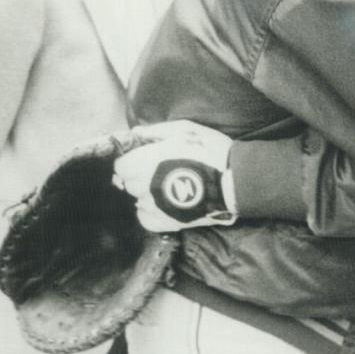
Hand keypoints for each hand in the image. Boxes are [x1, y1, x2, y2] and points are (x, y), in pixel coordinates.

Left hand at [113, 122, 235, 231]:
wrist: (234, 182)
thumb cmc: (211, 151)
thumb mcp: (185, 130)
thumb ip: (156, 131)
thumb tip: (135, 133)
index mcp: (145, 161)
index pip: (119, 165)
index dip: (130, 161)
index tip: (142, 159)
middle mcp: (144, 186)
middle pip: (127, 183)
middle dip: (138, 177)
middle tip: (158, 171)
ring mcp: (154, 207)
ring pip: (137, 200)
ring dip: (146, 194)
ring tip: (166, 187)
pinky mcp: (166, 223)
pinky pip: (145, 218)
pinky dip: (151, 211)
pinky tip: (165, 203)